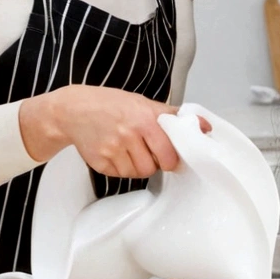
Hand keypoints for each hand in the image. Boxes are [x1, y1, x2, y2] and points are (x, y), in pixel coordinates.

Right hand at [18, 85, 181, 177]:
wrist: (73, 110)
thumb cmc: (112, 104)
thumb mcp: (143, 103)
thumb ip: (175, 116)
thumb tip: (206, 127)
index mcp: (145, 119)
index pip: (169, 153)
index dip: (172, 157)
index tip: (170, 155)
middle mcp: (129, 134)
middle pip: (154, 167)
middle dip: (155, 163)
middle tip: (148, 152)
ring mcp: (112, 150)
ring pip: (137, 173)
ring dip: (137, 166)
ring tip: (129, 149)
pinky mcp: (99, 162)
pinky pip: (120, 175)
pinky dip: (121, 168)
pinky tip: (116, 152)